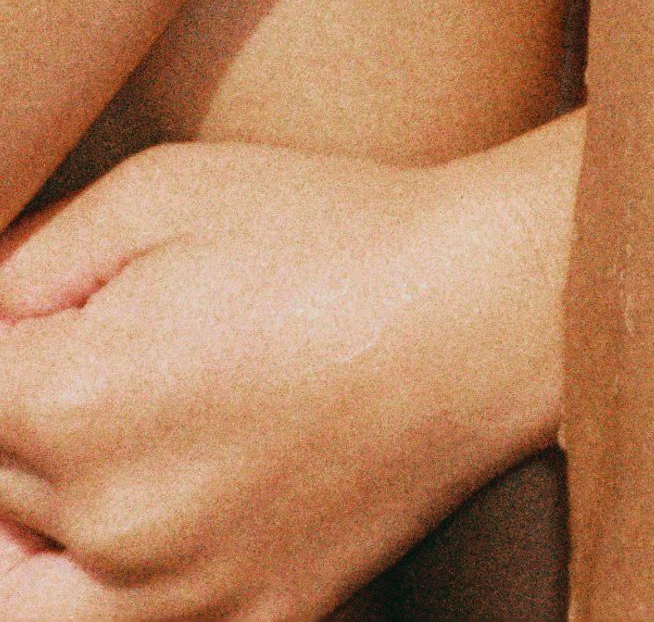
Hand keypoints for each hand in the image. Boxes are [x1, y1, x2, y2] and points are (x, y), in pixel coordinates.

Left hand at [0, 135, 558, 620]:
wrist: (489, 301)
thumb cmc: (335, 228)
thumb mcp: (166, 190)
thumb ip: (33, 259)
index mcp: (72, 401)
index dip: (7, 345)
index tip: (49, 333)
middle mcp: (107, 518)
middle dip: (27, 421)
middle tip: (120, 367)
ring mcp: (176, 592)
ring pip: (23, 596)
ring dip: (31, 536)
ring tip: (98, 466)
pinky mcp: (248, 621)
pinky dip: (119, 588)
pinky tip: (166, 515)